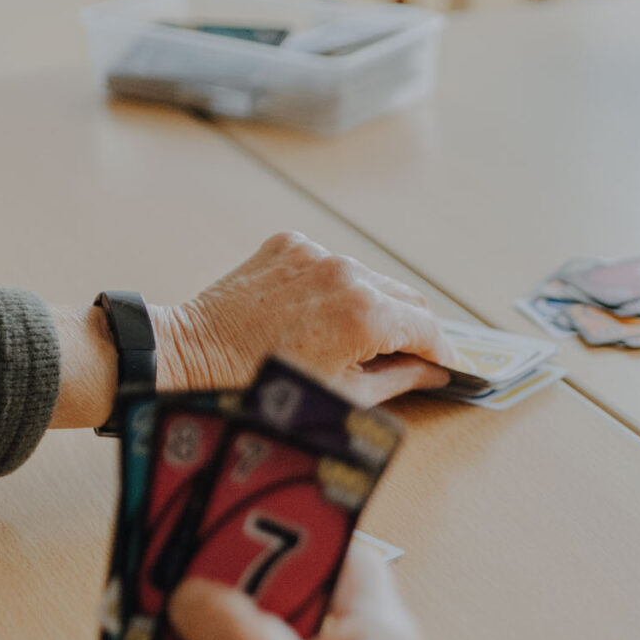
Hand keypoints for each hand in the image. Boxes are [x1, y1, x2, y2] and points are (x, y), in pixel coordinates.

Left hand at [159, 232, 452, 403]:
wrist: (192, 355)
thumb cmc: (261, 385)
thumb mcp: (342, 394)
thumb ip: (399, 379)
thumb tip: (432, 372)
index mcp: (365, 313)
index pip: (428, 328)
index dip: (442, 352)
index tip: (446, 366)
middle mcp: (347, 273)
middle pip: (407, 297)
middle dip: (412, 328)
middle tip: (408, 357)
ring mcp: (317, 254)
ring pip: (371, 278)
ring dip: (374, 306)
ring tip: (352, 340)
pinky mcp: (291, 245)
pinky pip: (332, 264)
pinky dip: (335, 288)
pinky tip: (314, 315)